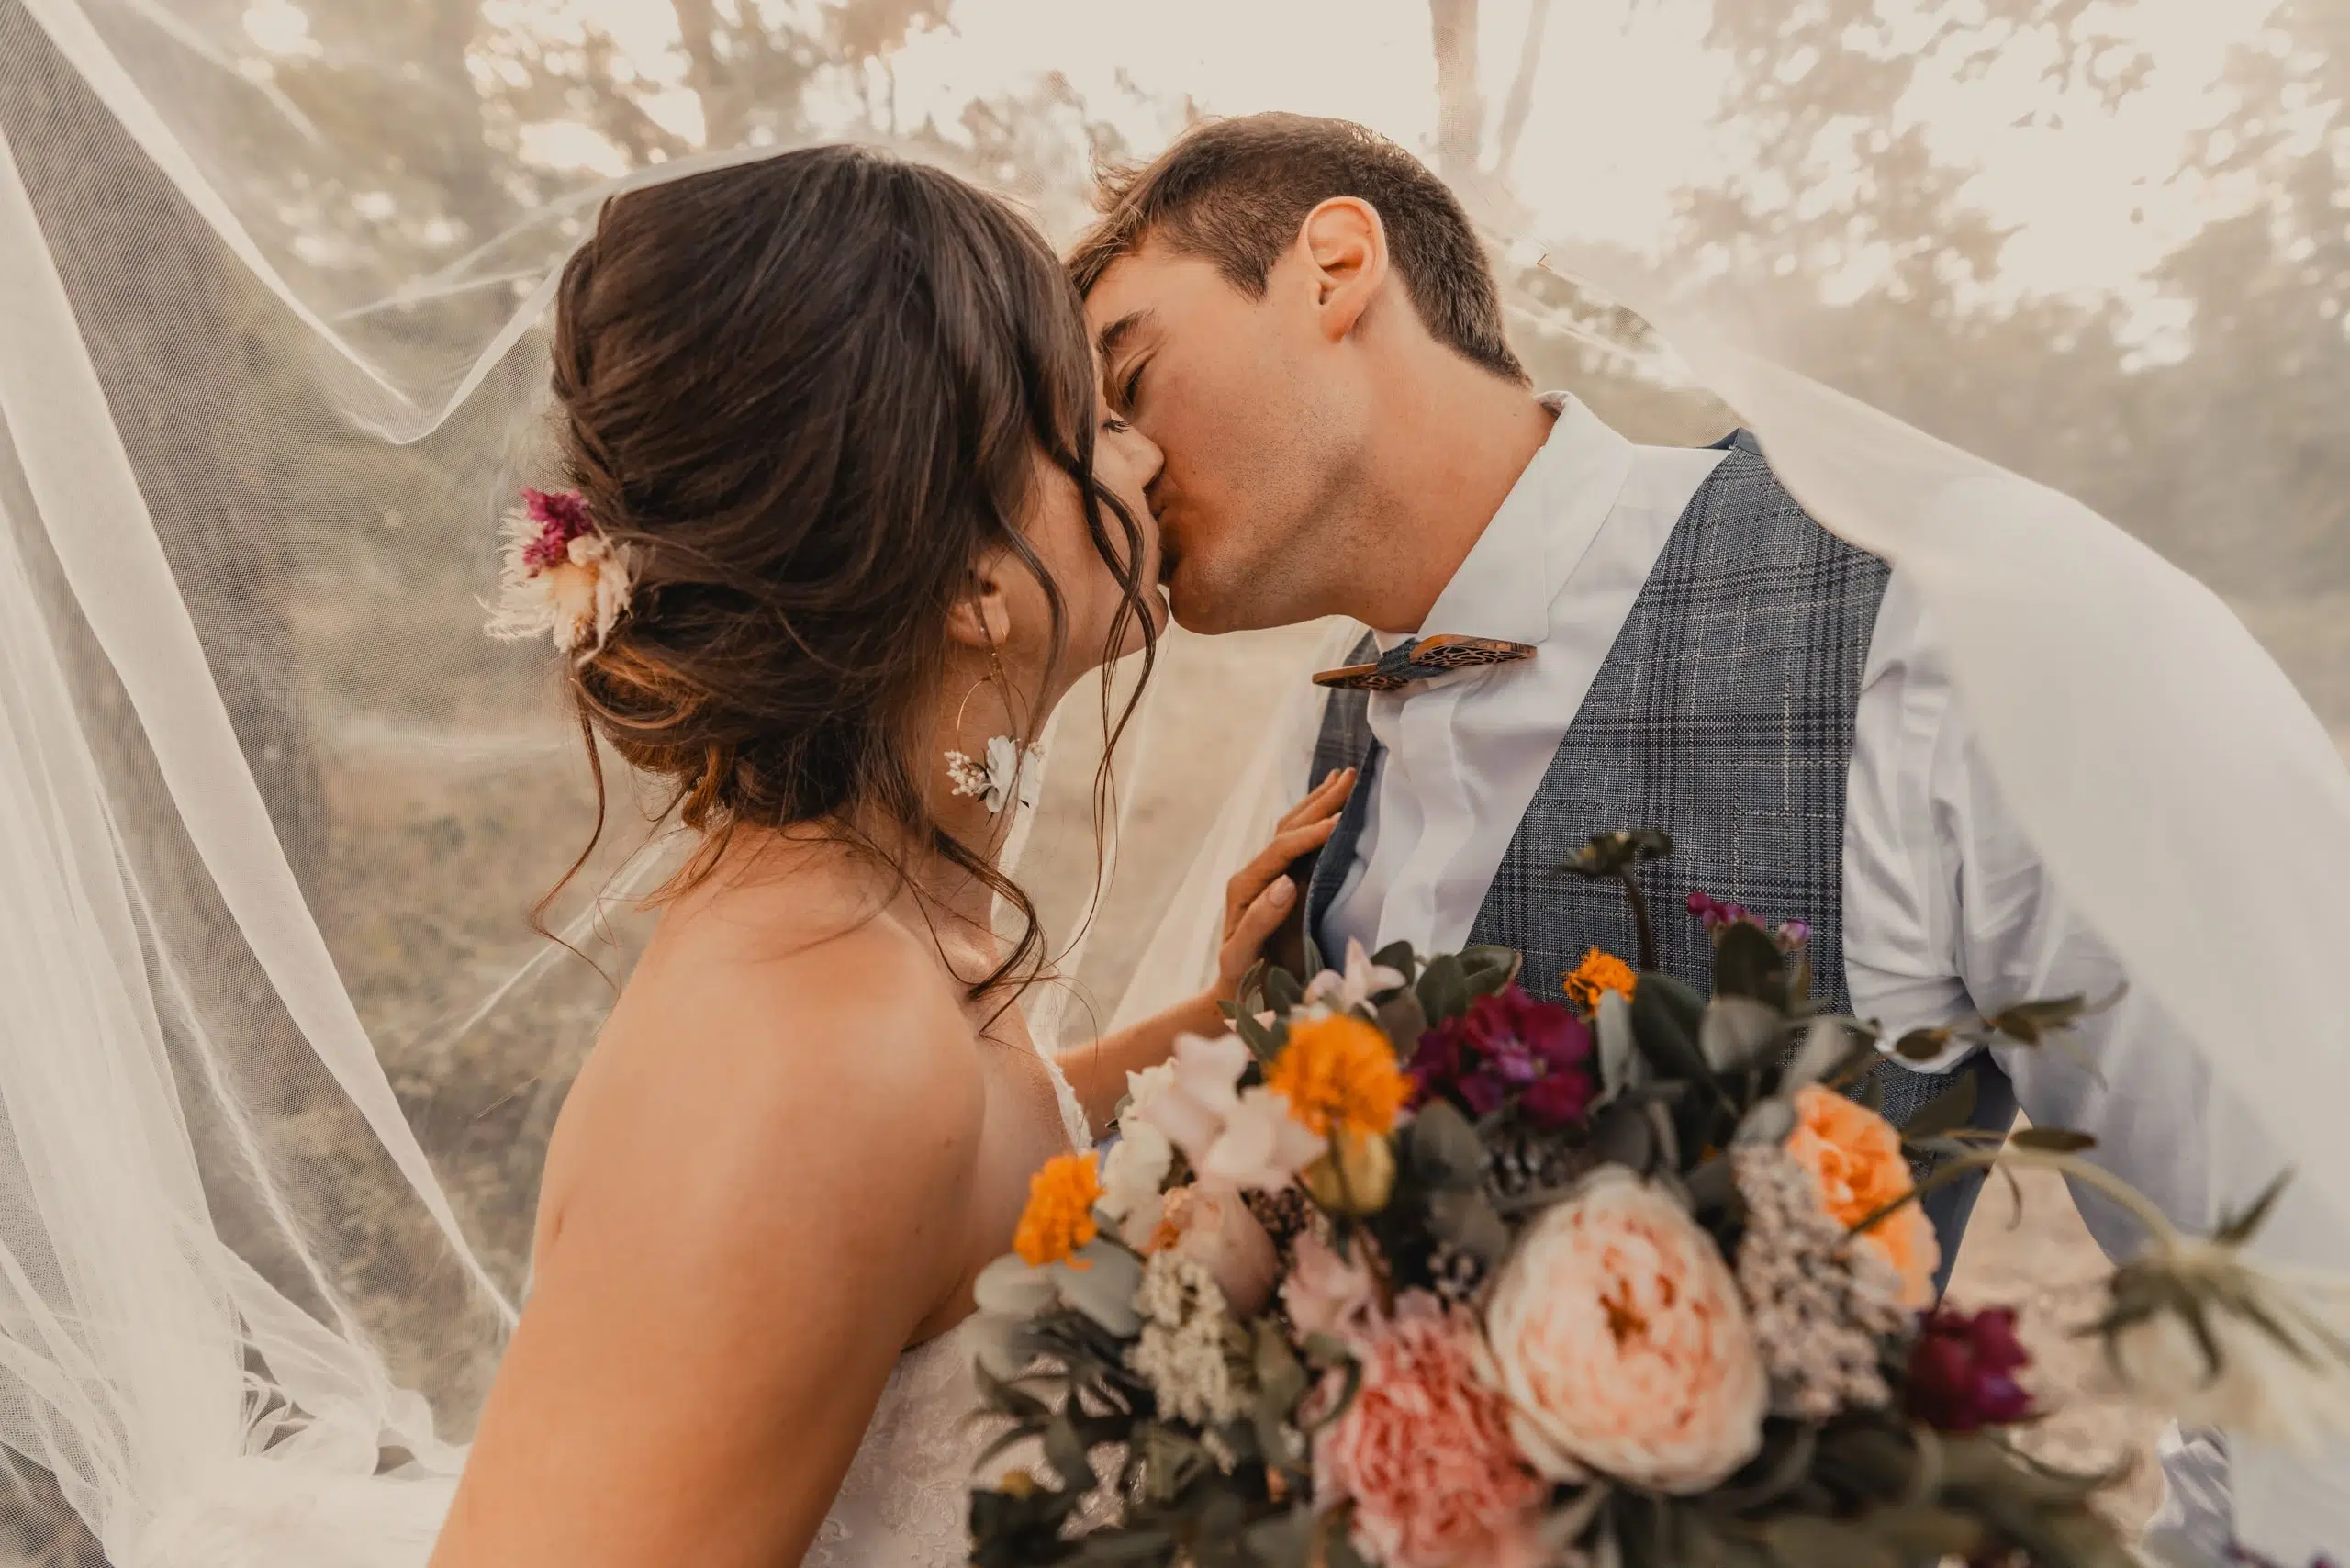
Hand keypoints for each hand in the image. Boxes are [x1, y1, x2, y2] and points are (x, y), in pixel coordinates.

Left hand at [1212, 768, 1356, 1003]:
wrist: (1234, 991)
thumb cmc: (1241, 979)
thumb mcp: (1242, 956)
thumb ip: (1259, 920)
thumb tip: (1285, 883)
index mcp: (1245, 887)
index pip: (1281, 850)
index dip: (1311, 834)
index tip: (1341, 820)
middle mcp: (1253, 873)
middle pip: (1288, 828)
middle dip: (1320, 802)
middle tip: (1351, 778)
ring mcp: (1265, 873)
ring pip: (1292, 827)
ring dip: (1318, 801)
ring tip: (1343, 777)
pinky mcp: (1278, 879)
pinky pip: (1296, 840)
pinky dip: (1313, 817)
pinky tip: (1327, 804)